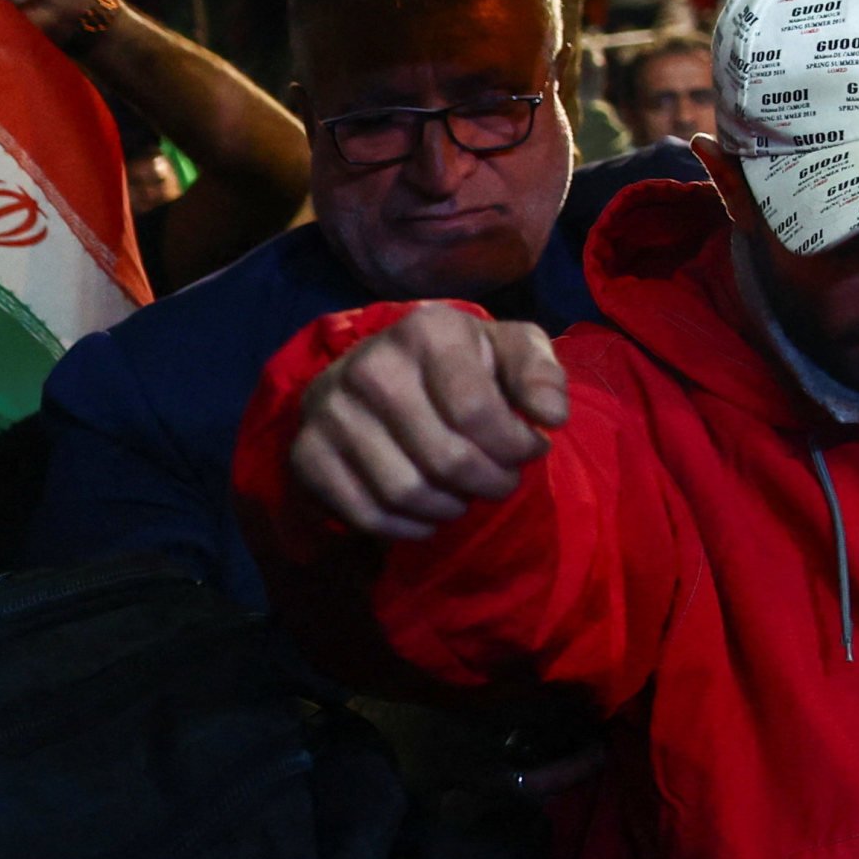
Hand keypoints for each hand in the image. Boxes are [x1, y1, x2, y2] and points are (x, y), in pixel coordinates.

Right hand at [289, 304, 570, 542]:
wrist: (381, 373)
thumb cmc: (463, 363)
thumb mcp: (511, 349)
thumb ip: (540, 374)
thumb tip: (551, 416)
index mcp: (427, 331)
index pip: (476, 412)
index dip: (515, 446)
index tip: (532, 450)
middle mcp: (370, 366)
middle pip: (445, 457)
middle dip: (490, 482)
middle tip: (503, 482)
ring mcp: (329, 412)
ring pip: (405, 491)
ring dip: (451, 506)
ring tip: (467, 494)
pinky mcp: (306, 454)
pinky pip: (365, 514)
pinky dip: (409, 526)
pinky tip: (431, 514)